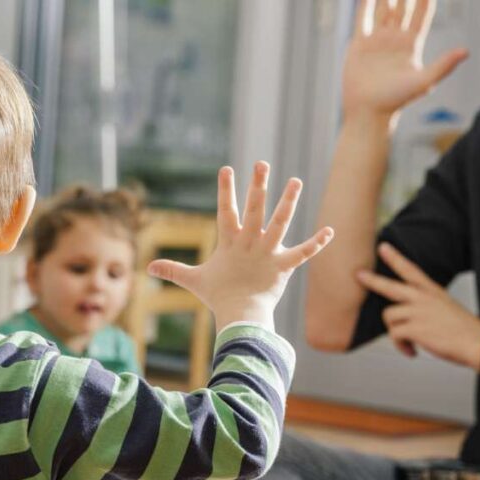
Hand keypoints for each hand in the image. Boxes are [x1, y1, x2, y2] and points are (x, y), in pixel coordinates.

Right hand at [148, 162, 333, 329]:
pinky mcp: (283, 266)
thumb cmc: (219, 296)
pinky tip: (330, 231)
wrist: (240, 316)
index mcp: (230, 241)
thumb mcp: (194, 280)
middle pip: (254, 209)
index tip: (226, 168)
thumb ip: (174, 270)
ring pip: (281, 222)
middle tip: (262, 163)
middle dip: (257, 185)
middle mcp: (250, 242)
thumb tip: (149, 267)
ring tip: (296, 180)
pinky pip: (303, 253)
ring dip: (289, 201)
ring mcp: (268, 253)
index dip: (225, 190)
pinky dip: (317, 243)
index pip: (226, 210)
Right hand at [342, 0, 467, 121]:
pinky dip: (365, 4)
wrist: (368, 112)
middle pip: (404, 6)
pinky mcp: (360, 44)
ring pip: (384, 8)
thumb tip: (465, 51)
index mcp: (412, 44)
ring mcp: (377, 40)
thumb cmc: (397, 101)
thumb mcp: (424, 82)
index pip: (422, 13)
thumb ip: (444, 65)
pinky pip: (363, 18)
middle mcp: (395, 39)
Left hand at [356, 243, 479, 367]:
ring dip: (396, 334)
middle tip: (359, 275)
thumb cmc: (464, 331)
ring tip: (409, 343)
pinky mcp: (415, 328)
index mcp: (432, 292)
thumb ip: (426, 308)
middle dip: (373, 280)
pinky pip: (395, 335)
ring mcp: (418, 312)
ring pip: (390, 317)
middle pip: (391, 286)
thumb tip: (409, 318)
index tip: (383, 248)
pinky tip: (412, 351)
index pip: (411, 270)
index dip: (396, 258)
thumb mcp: (447, 309)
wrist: (478, 343)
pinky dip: (401, 347)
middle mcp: (423, 299)